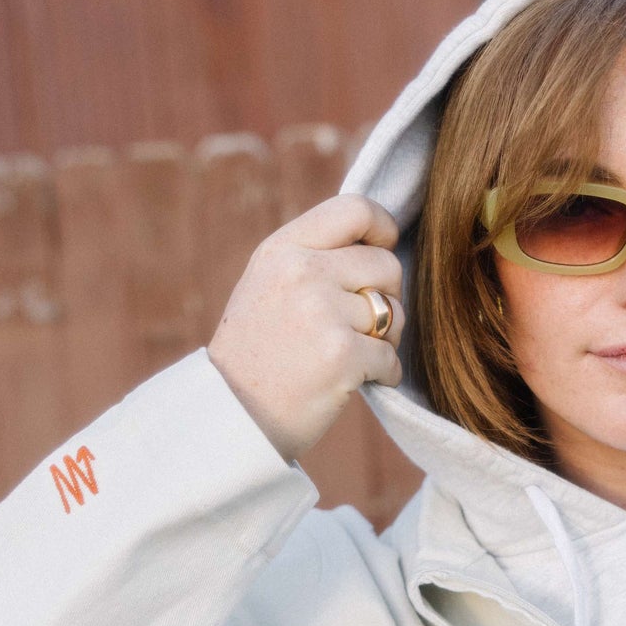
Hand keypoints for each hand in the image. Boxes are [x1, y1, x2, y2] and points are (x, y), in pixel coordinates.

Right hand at [207, 196, 405, 462]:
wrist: (231, 417)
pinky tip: (353, 382)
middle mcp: (301, 273)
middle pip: (387, 265)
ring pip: (394, 313)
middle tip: (359, 326)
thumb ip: (314, 256)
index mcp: (282, 249)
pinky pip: (392, 358)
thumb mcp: (268, 285)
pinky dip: (383, 375)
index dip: (383, 228)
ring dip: (385, 340)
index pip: (354, 208)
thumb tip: (380, 239)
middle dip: (386, 298)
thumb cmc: (257, 353)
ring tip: (349, 356)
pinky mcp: (342, 355)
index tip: (383, 249)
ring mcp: (322, 313)